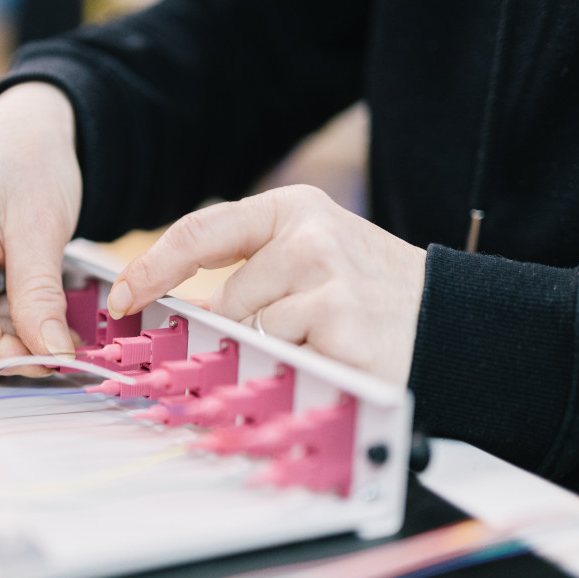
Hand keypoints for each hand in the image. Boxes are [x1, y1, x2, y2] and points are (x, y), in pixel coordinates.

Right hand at [0, 83, 80, 371]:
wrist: (28, 123)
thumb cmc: (30, 155)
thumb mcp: (42, 228)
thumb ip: (41, 296)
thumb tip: (50, 352)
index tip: (47, 362)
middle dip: (10, 339)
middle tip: (60, 345)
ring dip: (10, 325)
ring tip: (53, 316)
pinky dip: (4, 308)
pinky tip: (33, 300)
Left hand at [106, 185, 425, 385]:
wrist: (456, 324)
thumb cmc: (374, 297)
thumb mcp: (315, 259)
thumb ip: (253, 271)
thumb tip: (183, 312)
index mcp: (294, 209)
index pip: (198, 233)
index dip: (150, 268)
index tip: (121, 297)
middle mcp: (307, 235)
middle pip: (226, 300)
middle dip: (244, 331)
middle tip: (296, 335)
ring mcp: (325, 278)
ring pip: (254, 332)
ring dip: (282, 350)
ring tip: (331, 340)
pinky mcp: (338, 323)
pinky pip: (286, 357)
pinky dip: (306, 367)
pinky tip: (343, 354)